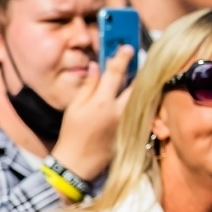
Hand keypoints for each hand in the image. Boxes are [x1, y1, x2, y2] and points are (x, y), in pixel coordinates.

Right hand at [52, 44, 134, 181]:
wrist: (77, 163)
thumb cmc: (71, 135)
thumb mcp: (74, 108)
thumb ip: (88, 86)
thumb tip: (96, 67)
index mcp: (101, 102)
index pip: (115, 74)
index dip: (121, 58)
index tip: (127, 47)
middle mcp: (118, 111)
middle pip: (135, 85)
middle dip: (138, 72)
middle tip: (138, 62)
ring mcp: (127, 121)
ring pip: (140, 98)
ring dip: (140, 86)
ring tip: (138, 78)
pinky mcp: (131, 131)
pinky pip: (139, 111)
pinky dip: (139, 102)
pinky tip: (137, 97)